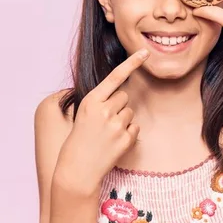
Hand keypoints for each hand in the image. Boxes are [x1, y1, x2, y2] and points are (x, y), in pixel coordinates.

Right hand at [54, 49, 149, 193]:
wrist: (77, 170)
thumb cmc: (79, 140)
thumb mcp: (84, 115)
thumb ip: (100, 102)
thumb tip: (122, 95)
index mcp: (90, 101)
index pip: (115, 77)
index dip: (132, 62)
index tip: (145, 52)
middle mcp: (104, 110)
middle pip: (124, 96)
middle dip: (118, 105)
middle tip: (104, 121)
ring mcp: (115, 125)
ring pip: (130, 112)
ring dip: (122, 120)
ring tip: (107, 134)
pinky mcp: (125, 139)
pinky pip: (134, 127)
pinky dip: (128, 134)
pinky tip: (114, 143)